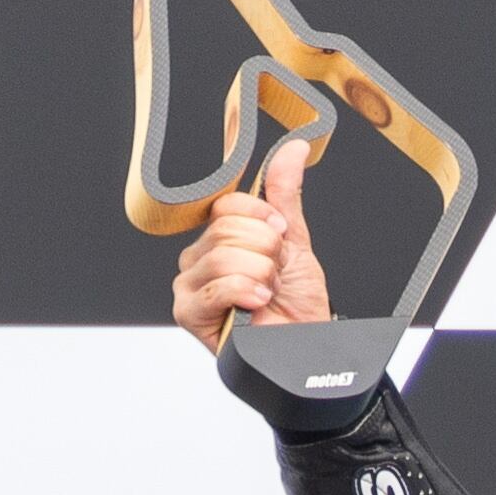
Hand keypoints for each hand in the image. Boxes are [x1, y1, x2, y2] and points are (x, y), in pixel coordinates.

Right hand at [169, 136, 330, 352]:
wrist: (306, 346)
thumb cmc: (296, 303)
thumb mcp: (294, 242)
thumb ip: (284, 195)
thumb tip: (293, 148)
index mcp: (218, 238)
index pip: (227, 205)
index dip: (262, 217)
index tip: (280, 236)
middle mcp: (197, 258)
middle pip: (228, 229)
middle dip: (267, 252)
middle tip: (275, 274)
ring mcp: (189, 285)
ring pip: (225, 256)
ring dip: (262, 275)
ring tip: (267, 293)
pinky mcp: (189, 313)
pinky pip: (219, 286)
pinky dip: (248, 293)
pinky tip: (258, 305)